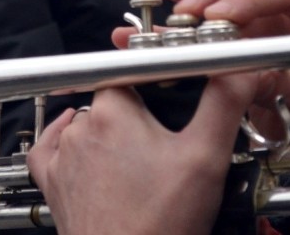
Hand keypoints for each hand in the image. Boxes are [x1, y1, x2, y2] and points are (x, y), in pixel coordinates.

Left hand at [28, 75, 255, 234]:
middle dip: (136, 116)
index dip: (154, 84)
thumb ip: (223, 105)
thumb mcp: (205, 158)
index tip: (171, 98)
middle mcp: (80, 126)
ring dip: (106, 135)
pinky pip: (49, 150)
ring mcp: (61, 154)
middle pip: (110, 103)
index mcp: (114, 110)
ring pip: (84, 126)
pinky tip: (79, 152)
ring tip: (136, 163)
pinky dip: (61, 146)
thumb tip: (240, 71)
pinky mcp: (50, 181)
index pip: (132, 75)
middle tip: (163, 145)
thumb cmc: (161, 222)